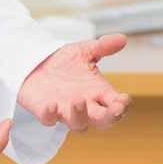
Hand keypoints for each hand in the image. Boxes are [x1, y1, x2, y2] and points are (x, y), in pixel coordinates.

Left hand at [16, 34, 132, 132]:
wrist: (38, 62)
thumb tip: (122, 38)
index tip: (124, 99)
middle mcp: (86, 105)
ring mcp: (66, 111)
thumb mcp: (86, 50)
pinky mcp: (44, 111)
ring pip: (78, 125)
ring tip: (78, 100)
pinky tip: (52, 105)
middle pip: (104, 122)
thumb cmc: (66, 61)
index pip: (117, 105)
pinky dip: (50, 115)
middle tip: (115, 109)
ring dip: (80, 116)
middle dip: (111, 117)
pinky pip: (48, 120)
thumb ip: (104, 46)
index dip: (123, 106)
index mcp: (98, 92)